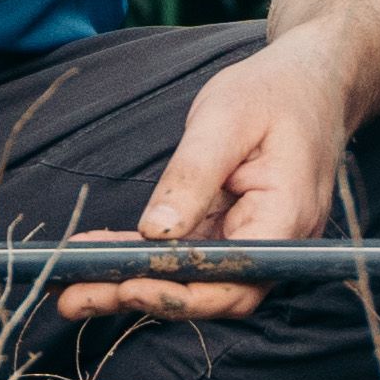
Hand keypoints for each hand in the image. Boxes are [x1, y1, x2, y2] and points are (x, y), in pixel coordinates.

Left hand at [63, 38, 355, 325]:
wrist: (311, 81)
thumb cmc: (274, 92)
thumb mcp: (225, 120)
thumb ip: (192, 177)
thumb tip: (155, 231)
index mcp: (286, 217)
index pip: (234, 278)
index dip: (178, 292)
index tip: (125, 284)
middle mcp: (275, 243)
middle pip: (207, 292)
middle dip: (138, 295)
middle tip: (70, 297)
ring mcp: (254, 241)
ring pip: (192, 280)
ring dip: (131, 284)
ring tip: (67, 290)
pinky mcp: (232, 232)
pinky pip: (187, 256)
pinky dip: (143, 258)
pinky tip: (98, 257)